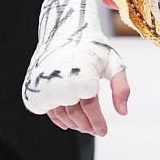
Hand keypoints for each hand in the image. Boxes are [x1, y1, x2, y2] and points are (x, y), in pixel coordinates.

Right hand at [23, 0, 128, 135]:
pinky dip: (57, 117)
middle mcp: (62, 78)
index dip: (97, 121)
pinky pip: (45, 107)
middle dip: (86, 125)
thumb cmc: (93, 46)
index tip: (104, 131)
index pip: (89, 106)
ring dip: (72, 123)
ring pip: (59, 112)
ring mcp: (46, 81)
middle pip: (74, 112)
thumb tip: (123, 112)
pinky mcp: (36, 83)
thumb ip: (121, 87)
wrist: (66, 27)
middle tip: (95, 131)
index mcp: (83, 72)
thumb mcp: (113, 63)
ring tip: (84, 126)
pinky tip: (67, 122)